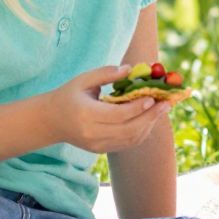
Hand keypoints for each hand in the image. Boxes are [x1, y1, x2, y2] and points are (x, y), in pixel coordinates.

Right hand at [49, 65, 179, 153]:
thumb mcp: (83, 80)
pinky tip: (149, 119)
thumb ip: (106, 74)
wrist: (51, 121)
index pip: (118, 114)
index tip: (153, 96)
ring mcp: (97, 145)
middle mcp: (92, 134)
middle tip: (167, 103)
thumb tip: (130, 69)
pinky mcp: (101, 150)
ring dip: (149, 125)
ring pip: (131, 139)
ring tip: (162, 109)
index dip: (138, 107)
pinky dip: (141, 132)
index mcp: (86, 115)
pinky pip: (127, 144)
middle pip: (129, 129)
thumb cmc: (68, 96)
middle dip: (151, 117)